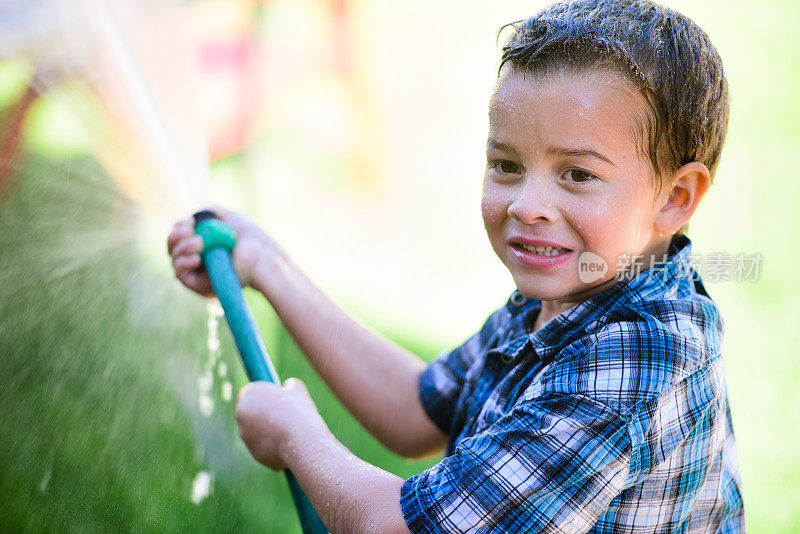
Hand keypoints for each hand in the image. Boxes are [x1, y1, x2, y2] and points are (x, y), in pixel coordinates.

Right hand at [167, 207, 287, 294]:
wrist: (260, 257)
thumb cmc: (250, 238)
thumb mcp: (228, 218)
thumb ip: (209, 213)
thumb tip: (193, 217)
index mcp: (204, 243)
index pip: (180, 236)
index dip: (179, 228)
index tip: (190, 222)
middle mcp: (199, 258)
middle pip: (172, 247)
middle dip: (176, 236)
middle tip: (189, 231)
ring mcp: (199, 272)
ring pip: (174, 259)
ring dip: (181, 247)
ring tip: (199, 243)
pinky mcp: (200, 286)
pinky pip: (179, 274)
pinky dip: (182, 263)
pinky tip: (195, 258)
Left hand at [235, 378, 324, 470]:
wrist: (302, 441)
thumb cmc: (299, 411)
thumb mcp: (297, 388)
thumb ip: (288, 385)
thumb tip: (288, 387)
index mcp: (248, 395)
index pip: (249, 392)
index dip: (262, 395)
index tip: (273, 398)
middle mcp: (241, 414)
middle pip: (249, 412)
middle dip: (261, 413)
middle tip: (281, 413)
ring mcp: (245, 436)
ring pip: (256, 431)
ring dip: (268, 429)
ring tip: (289, 429)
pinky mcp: (254, 453)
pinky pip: (263, 446)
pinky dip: (273, 445)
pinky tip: (288, 442)